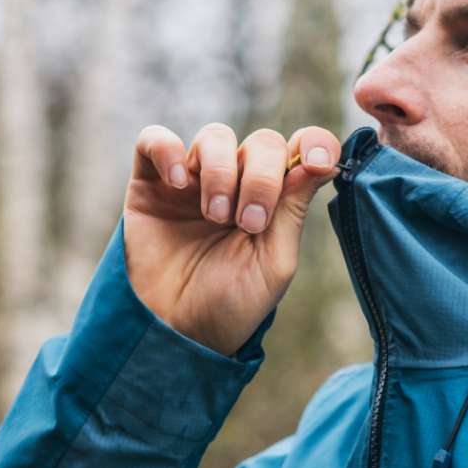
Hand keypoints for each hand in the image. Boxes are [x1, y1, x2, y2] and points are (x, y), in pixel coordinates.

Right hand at [118, 122, 343, 356]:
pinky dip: (168, 150)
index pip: (301, 149)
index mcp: (274, 199)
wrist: (175, 330)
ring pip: (214, 136)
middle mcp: (236, 182)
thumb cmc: (230, 304)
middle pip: (261, 142)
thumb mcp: (274, 261)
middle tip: (248, 224)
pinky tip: (177, 184)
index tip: (317, 161)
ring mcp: (192, 181)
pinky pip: (154, 140)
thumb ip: (292, 209)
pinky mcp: (149, 185)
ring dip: (221, 172)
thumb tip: (316, 159)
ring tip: (214, 217)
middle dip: (262, 178)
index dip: (316, 142)